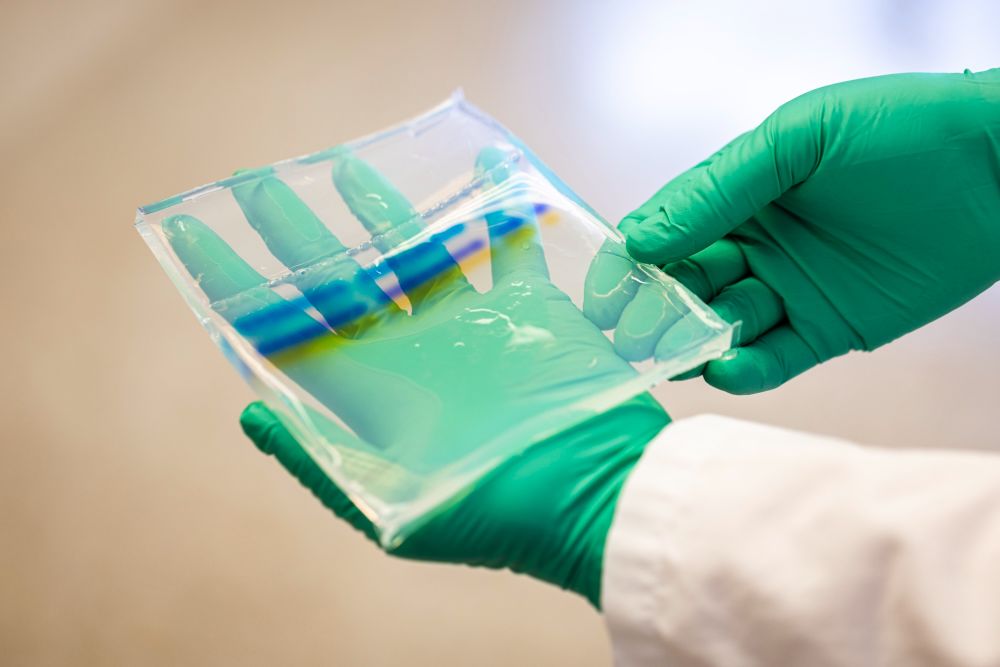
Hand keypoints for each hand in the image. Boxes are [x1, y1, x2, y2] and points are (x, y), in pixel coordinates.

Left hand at [164, 149, 669, 606]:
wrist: (600, 499)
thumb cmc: (497, 515)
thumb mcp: (394, 508)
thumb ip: (321, 462)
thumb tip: (250, 413)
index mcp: (377, 396)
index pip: (295, 334)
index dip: (247, 292)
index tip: (201, 246)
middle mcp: (417, 356)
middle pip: (345, 285)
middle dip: (301, 237)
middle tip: (262, 189)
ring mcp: (473, 328)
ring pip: (417, 256)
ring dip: (385, 213)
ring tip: (348, 168)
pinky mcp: (531, 308)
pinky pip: (509, 247)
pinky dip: (498, 212)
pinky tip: (483, 171)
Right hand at [617, 68, 999, 392]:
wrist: (998, 166)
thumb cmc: (897, 131)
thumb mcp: (795, 141)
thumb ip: (716, 190)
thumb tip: (639, 239)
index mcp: (735, 196)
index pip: (663, 234)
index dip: (630, 264)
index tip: (604, 294)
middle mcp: (753, 245)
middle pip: (684, 288)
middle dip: (653, 313)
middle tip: (630, 337)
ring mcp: (787, 290)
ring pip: (720, 327)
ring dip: (693, 344)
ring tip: (677, 355)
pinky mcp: (825, 330)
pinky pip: (772, 358)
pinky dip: (745, 368)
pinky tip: (726, 367)